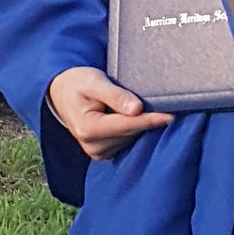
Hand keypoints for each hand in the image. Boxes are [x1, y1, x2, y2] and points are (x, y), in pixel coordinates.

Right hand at [47, 67, 173, 160]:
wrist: (62, 92)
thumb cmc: (78, 83)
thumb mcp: (95, 81)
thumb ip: (115, 95)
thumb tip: (137, 109)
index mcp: (88, 128)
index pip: (127, 125)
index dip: (150, 120)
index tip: (170, 116)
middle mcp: (93, 146)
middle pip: (131, 132)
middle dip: (147, 119)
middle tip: (164, 103)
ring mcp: (98, 152)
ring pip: (131, 138)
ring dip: (140, 124)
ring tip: (141, 106)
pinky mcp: (103, 153)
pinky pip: (126, 142)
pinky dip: (134, 130)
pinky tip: (134, 117)